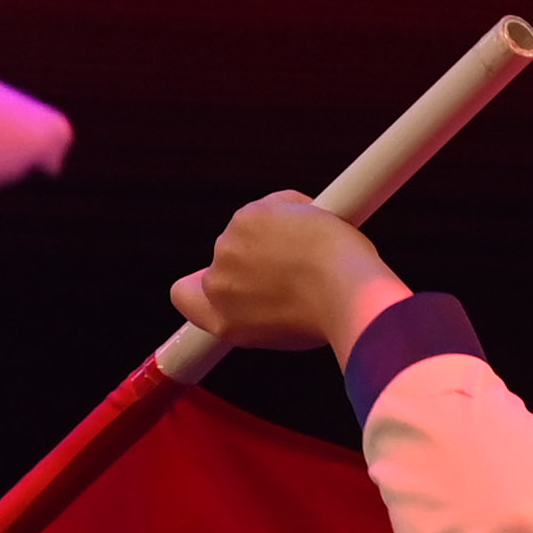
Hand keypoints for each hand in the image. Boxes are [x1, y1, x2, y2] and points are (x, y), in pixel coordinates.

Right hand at [174, 196, 407, 360]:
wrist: (348, 293)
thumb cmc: (333, 314)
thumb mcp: (285, 329)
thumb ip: (260, 307)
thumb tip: (266, 281)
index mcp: (224, 321)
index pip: (185, 294)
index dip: (203, 282)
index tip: (233, 277)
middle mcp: (217, 286)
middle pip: (229, 254)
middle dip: (259, 251)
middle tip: (298, 261)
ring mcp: (228, 250)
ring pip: (252, 227)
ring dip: (278, 229)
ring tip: (313, 252)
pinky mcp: (247, 218)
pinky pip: (275, 203)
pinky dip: (297, 208)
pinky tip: (316, 229)